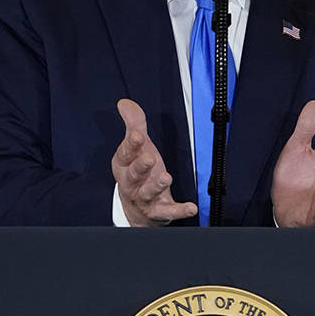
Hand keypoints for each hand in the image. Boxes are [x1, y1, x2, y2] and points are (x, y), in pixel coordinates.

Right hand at [112, 99, 197, 226]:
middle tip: (150, 157)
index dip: (131, 145)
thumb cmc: (138, 173)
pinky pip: (169, 212)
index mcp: (123, 166)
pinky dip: (180, 210)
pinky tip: (191, 207)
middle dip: (141, 166)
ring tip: (167, 177)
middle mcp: (132, 183)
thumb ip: (134, 124)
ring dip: (157, 185)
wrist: (137, 209)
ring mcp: (145, 198)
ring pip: (148, 193)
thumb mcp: (136, 148)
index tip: (138, 135)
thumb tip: (125, 103)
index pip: (125, 154)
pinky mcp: (159, 211)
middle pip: (134, 174)